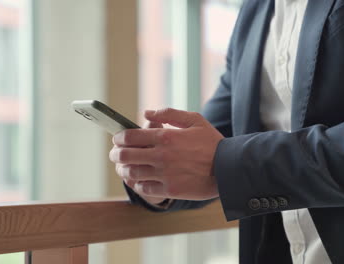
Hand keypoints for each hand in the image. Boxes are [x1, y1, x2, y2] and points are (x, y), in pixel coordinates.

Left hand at [109, 108, 223, 200]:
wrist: (229, 169)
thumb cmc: (212, 143)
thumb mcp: (195, 120)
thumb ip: (169, 114)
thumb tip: (146, 113)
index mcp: (166, 136)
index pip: (129, 136)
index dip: (118, 138)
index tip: (117, 139)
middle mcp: (161, 156)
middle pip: (124, 155)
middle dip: (115, 154)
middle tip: (115, 154)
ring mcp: (164, 174)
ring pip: (131, 173)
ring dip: (123, 169)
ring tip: (124, 167)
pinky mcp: (170, 190)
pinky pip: (143, 188)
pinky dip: (137, 183)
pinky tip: (139, 179)